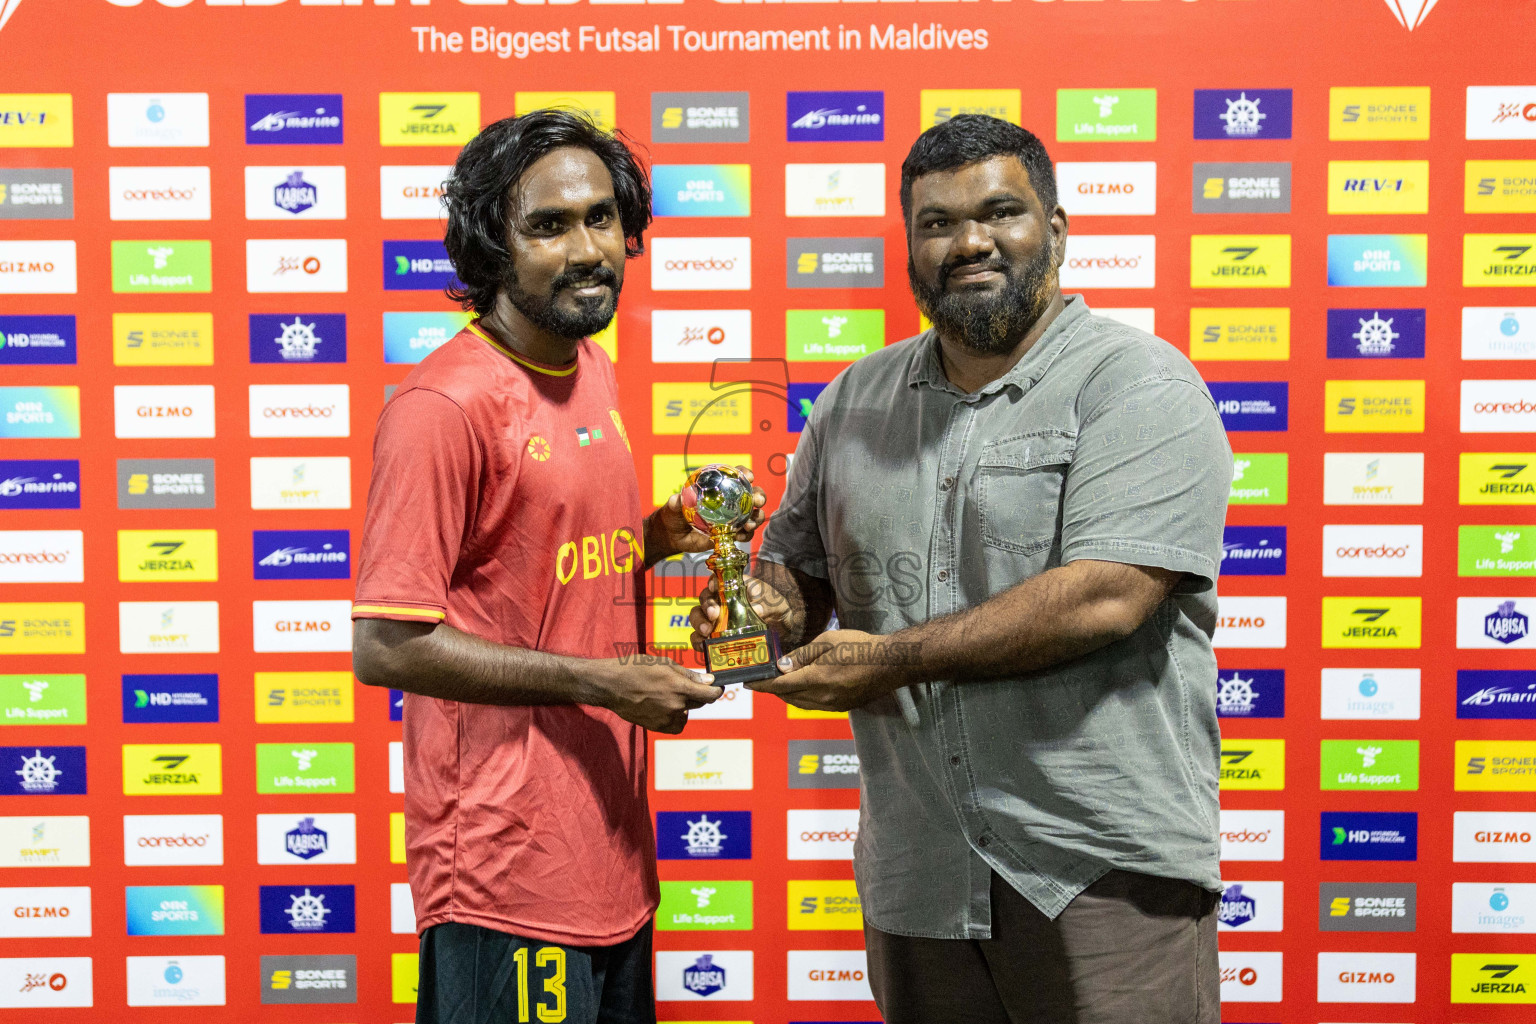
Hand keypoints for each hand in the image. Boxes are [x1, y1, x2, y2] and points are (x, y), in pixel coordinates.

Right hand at [592, 659, 720, 733]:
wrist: (611, 685)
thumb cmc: (635, 668)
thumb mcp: (663, 663)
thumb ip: (688, 675)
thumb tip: (708, 681)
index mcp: (679, 686)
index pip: (710, 695)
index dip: (716, 691)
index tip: (716, 687)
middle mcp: (675, 704)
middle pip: (699, 703)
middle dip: (698, 694)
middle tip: (684, 686)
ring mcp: (666, 717)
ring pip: (687, 713)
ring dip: (685, 706)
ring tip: (669, 696)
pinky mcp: (657, 726)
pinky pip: (676, 725)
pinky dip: (675, 718)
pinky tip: (665, 708)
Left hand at [649, 465, 767, 561]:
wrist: (673, 536)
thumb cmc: (673, 515)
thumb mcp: (672, 507)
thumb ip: (675, 503)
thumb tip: (677, 499)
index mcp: (719, 487)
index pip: (737, 476)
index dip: (745, 474)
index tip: (749, 477)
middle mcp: (730, 500)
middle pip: (752, 494)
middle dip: (759, 496)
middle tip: (758, 501)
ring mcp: (733, 517)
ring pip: (753, 514)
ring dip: (756, 518)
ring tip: (750, 524)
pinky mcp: (732, 533)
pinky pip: (745, 533)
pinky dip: (746, 535)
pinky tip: (740, 536)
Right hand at [688, 573, 792, 652]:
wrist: (781, 627)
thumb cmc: (774, 607)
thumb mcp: (773, 603)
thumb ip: (765, 604)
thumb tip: (757, 609)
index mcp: (733, 587)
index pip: (717, 580)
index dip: (712, 583)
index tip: (714, 588)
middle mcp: (720, 601)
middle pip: (704, 599)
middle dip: (706, 606)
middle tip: (713, 615)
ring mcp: (716, 619)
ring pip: (698, 617)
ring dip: (699, 623)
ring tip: (706, 632)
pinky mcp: (715, 636)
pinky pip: (700, 638)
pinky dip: (699, 642)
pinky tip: (704, 646)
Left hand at [746, 629, 918, 712]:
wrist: (890, 663)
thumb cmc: (859, 646)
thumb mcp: (827, 642)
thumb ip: (801, 656)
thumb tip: (782, 667)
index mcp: (817, 679)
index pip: (780, 685)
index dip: (761, 685)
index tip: (748, 682)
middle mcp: (823, 697)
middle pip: (787, 697)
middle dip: (772, 688)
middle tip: (763, 677)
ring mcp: (833, 705)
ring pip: (800, 704)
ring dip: (787, 694)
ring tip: (780, 681)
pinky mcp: (842, 707)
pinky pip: (813, 706)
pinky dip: (802, 698)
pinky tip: (802, 686)